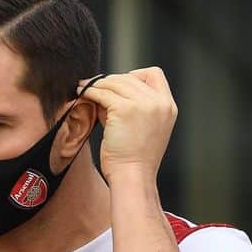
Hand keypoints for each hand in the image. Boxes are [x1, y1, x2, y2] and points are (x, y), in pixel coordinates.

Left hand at [82, 68, 177, 185]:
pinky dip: (90, 91)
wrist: (132, 177)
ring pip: (115, 82)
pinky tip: (82, 93)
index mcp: (168, 107)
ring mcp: (143, 104)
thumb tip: (106, 91)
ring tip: (84, 89)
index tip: (119, 86)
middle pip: (130, 77)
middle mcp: (159, 102)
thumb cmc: (133, 160)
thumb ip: (132, 107)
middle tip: (94, 87)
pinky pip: (103, 92)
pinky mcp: (125, 109)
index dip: (134, 76)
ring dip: (97, 84)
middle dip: (110, 82)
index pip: (154, 75)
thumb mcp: (143, 129)